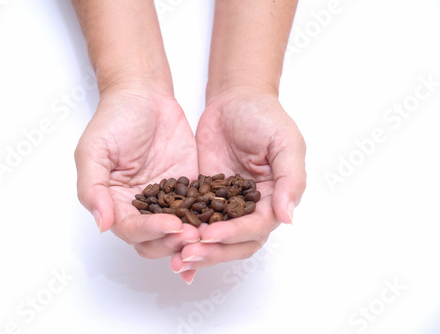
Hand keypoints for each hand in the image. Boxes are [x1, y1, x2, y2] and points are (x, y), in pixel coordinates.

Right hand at [75, 89, 200, 265]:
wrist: (145, 95)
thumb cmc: (114, 119)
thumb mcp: (93, 151)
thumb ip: (92, 188)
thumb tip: (101, 225)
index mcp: (114, 203)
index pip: (130, 229)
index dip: (150, 232)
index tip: (171, 225)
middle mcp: (140, 207)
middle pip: (154, 240)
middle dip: (173, 242)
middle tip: (193, 235)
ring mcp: (166, 200)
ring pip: (178, 232)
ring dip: (192, 237)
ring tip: (209, 232)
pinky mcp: (189, 188)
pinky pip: (199, 210)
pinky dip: (208, 220)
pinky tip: (223, 221)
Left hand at [170, 88, 305, 272]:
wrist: (233, 99)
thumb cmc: (264, 117)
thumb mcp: (285, 142)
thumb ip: (290, 178)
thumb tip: (288, 217)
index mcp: (273, 200)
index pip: (256, 228)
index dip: (234, 235)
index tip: (211, 234)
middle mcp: (250, 209)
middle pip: (234, 243)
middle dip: (212, 251)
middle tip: (187, 254)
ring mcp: (224, 205)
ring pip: (213, 238)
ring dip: (196, 251)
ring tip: (175, 259)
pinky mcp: (203, 197)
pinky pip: (194, 221)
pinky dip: (182, 236)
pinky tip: (166, 245)